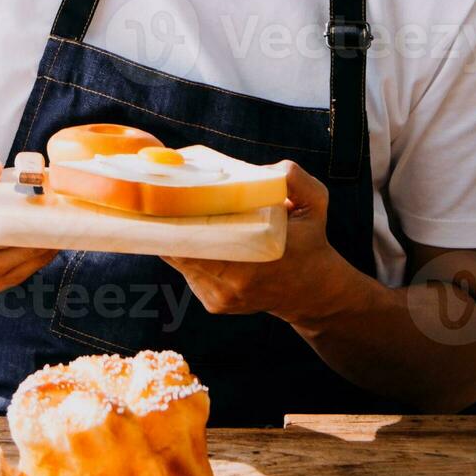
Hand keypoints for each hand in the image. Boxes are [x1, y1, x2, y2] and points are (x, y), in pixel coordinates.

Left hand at [162, 163, 365, 321]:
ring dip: (175, 239)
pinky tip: (197, 238)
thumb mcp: (315, 204)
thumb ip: (294, 179)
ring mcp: (221, 299)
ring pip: (181, 264)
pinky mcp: (214, 305)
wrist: (312, 291)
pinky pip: (190, 274)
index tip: (166, 198)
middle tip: (160, 199)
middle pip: (179, 253)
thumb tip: (263, 170)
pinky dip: (188, 255)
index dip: (175, 221)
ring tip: (172, 213)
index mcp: (257, 260)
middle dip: (167, 226)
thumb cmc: (311, 241)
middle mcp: (234, 284)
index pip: (196, 243)